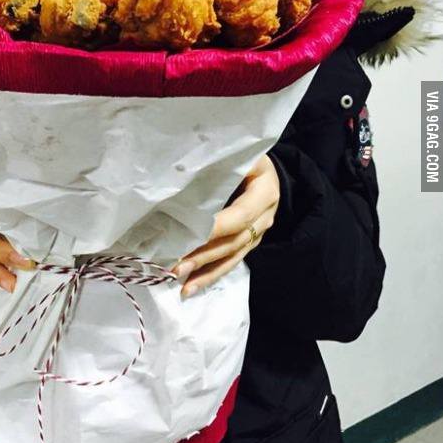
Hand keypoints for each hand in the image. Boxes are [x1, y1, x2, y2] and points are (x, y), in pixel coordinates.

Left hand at [171, 154, 279, 298]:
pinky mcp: (248, 244)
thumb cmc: (249, 160)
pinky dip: (210, 275)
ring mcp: (257, 234)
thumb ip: (224, 165)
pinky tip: (190, 287)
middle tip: (175, 267)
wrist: (267, 172)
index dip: (215, 228)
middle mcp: (264, 219)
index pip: (239, 216)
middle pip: (233, 242)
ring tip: (180, 284)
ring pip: (231, 257)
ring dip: (205, 272)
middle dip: (203, 256)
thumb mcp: (243, 156)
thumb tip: (187, 171)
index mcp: (264, 194)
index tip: (188, 235)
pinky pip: (230, 262)